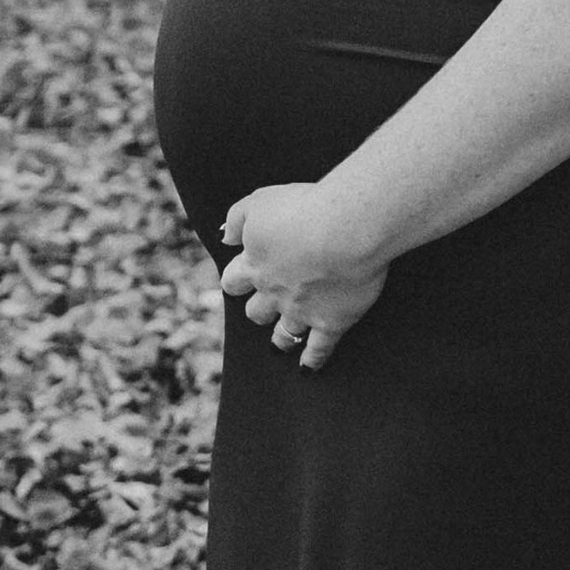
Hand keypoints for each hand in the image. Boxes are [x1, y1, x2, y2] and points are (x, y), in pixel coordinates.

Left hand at [221, 186, 389, 369]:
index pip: (234, 280)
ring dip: (280, 338)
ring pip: (283, 334)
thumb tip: (225, 238)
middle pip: (256, 311)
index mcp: (255, 263)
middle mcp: (273, 293)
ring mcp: (302, 311)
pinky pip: (318, 349)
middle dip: (258, 309)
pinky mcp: (331, 322)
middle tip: (263, 308)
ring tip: (280, 343)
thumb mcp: (260, 201)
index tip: (240, 280)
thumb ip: (236, 218)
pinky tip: (308, 367)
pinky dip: (312, 360)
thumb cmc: (304, 208)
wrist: (344, 229)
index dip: (236, 280)